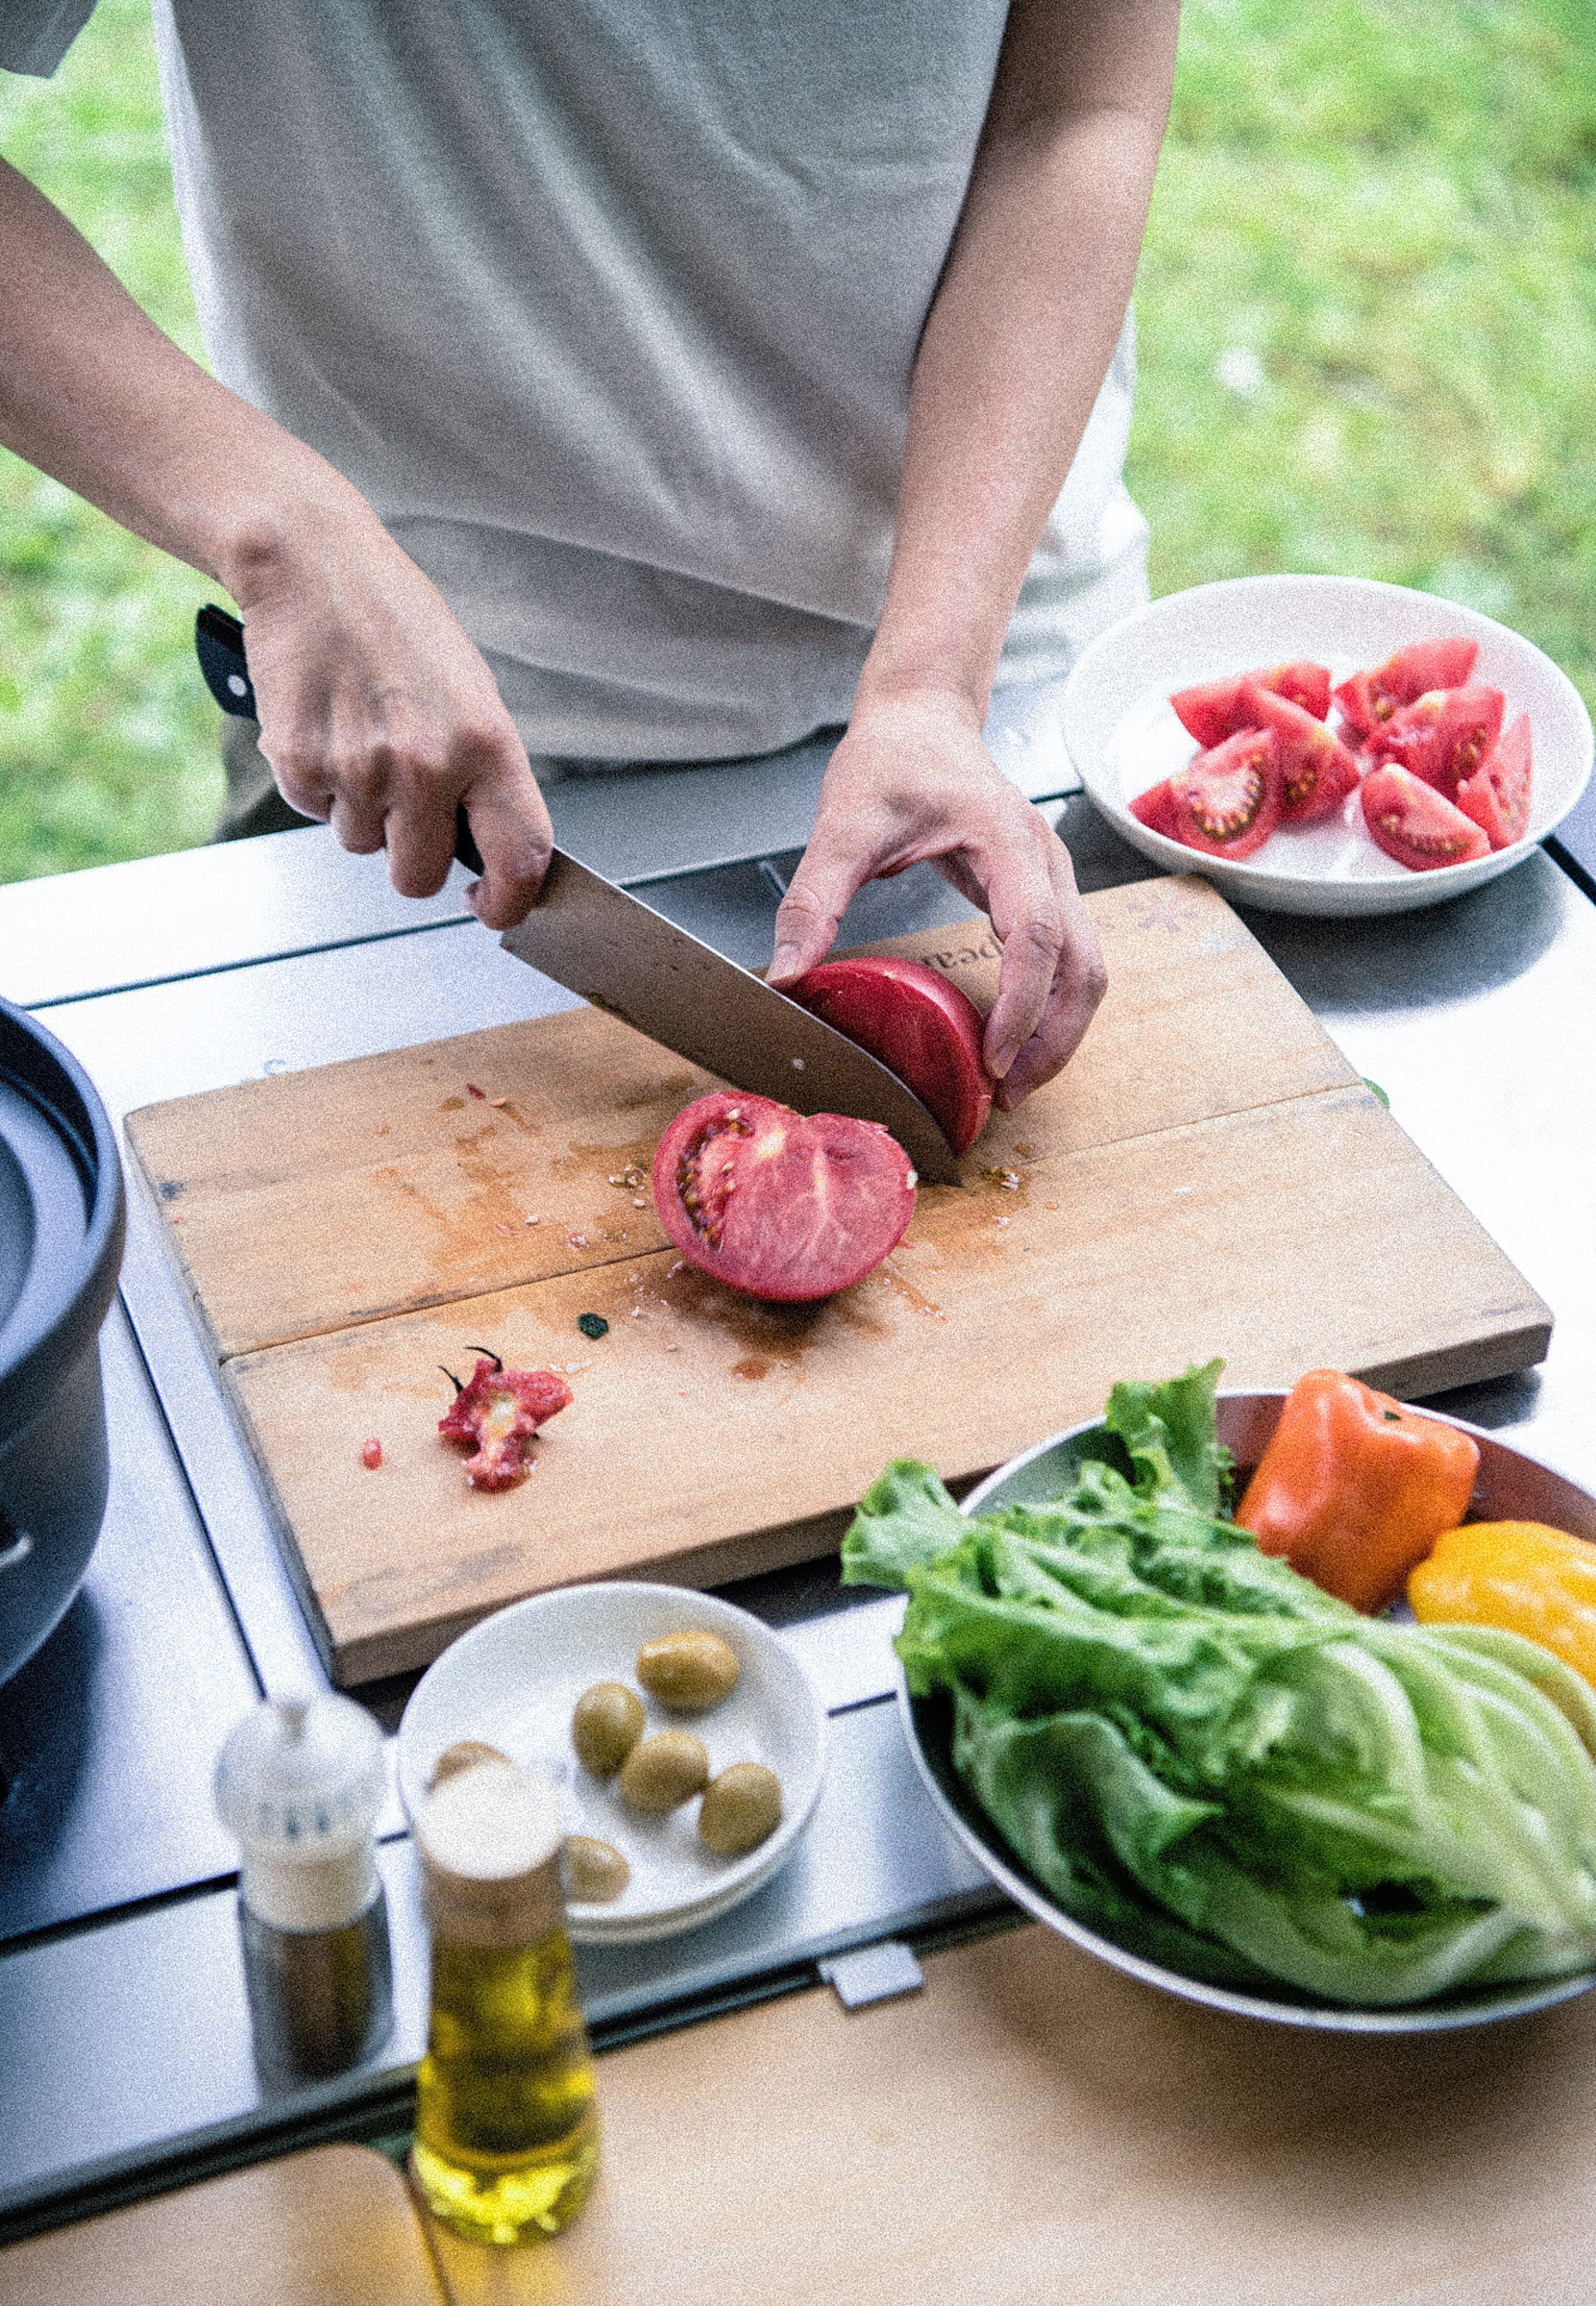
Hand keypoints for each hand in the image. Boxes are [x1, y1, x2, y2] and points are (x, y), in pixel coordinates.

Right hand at [226, 500, 551, 929]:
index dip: (507, 901)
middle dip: (410, 859)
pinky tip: (326, 727)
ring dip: (361, 812)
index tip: (490, 906)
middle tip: (404, 811)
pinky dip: (317, 784)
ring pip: (361, 846)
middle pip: (419, 878)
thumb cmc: (398, 623)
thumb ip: (484, 773)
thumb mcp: (470, 691)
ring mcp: (361, 768)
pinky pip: (312, 812)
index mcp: (488, 743)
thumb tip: (490, 847)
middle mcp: (428, 764)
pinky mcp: (300, 762)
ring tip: (361, 738)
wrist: (313, 565)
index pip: (520, 858)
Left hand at [767, 692, 1105, 1108]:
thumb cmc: (892, 759)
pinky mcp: (1043, 891)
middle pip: (1083, 966)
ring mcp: (1053, 875)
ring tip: (1011, 1083)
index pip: (1037, 935)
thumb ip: (814, 899)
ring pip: (1088, 968)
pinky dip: (1050, 1008)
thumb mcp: (842, 825)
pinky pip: (1069, 959)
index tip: (991, 1059)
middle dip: (1052, 1039)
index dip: (1022, 1005)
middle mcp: (1046, 859)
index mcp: (1008, 839)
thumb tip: (786, 974)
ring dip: (1059, 1031)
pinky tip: (1011, 1040)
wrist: (922, 717)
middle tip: (1005, 1095)